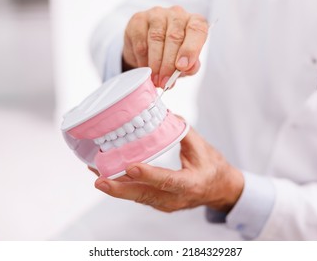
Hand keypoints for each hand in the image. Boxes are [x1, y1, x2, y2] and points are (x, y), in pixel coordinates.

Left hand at [94, 127, 243, 212]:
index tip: (131, 167)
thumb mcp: (203, 148)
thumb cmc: (213, 168)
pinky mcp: (159, 202)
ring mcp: (166, 203)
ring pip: (138, 197)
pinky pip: (138, 196)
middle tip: (100, 180)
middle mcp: (176, 198)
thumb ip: (182, 131)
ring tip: (96, 175)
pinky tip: (107, 177)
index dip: (149, 175)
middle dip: (120, 189)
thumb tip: (162, 112)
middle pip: (145, 195)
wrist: (220, 190)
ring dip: (116, 187)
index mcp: (191, 183)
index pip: (168, 180)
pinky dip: (123, 187)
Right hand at [123, 6, 207, 87]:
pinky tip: (145, 68)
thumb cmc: (173, 54)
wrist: (148, 49)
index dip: (190, 48)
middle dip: (169, 63)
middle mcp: (177, 14)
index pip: (197, 29)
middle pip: (174, 37)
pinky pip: (140, 40)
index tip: (183, 66)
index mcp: (194, 22)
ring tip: (156, 79)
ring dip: (155, 63)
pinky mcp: (138, 19)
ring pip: (156, 38)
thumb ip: (192, 66)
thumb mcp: (186, 63)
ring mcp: (157, 14)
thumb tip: (190, 68)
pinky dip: (142, 58)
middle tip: (165, 81)